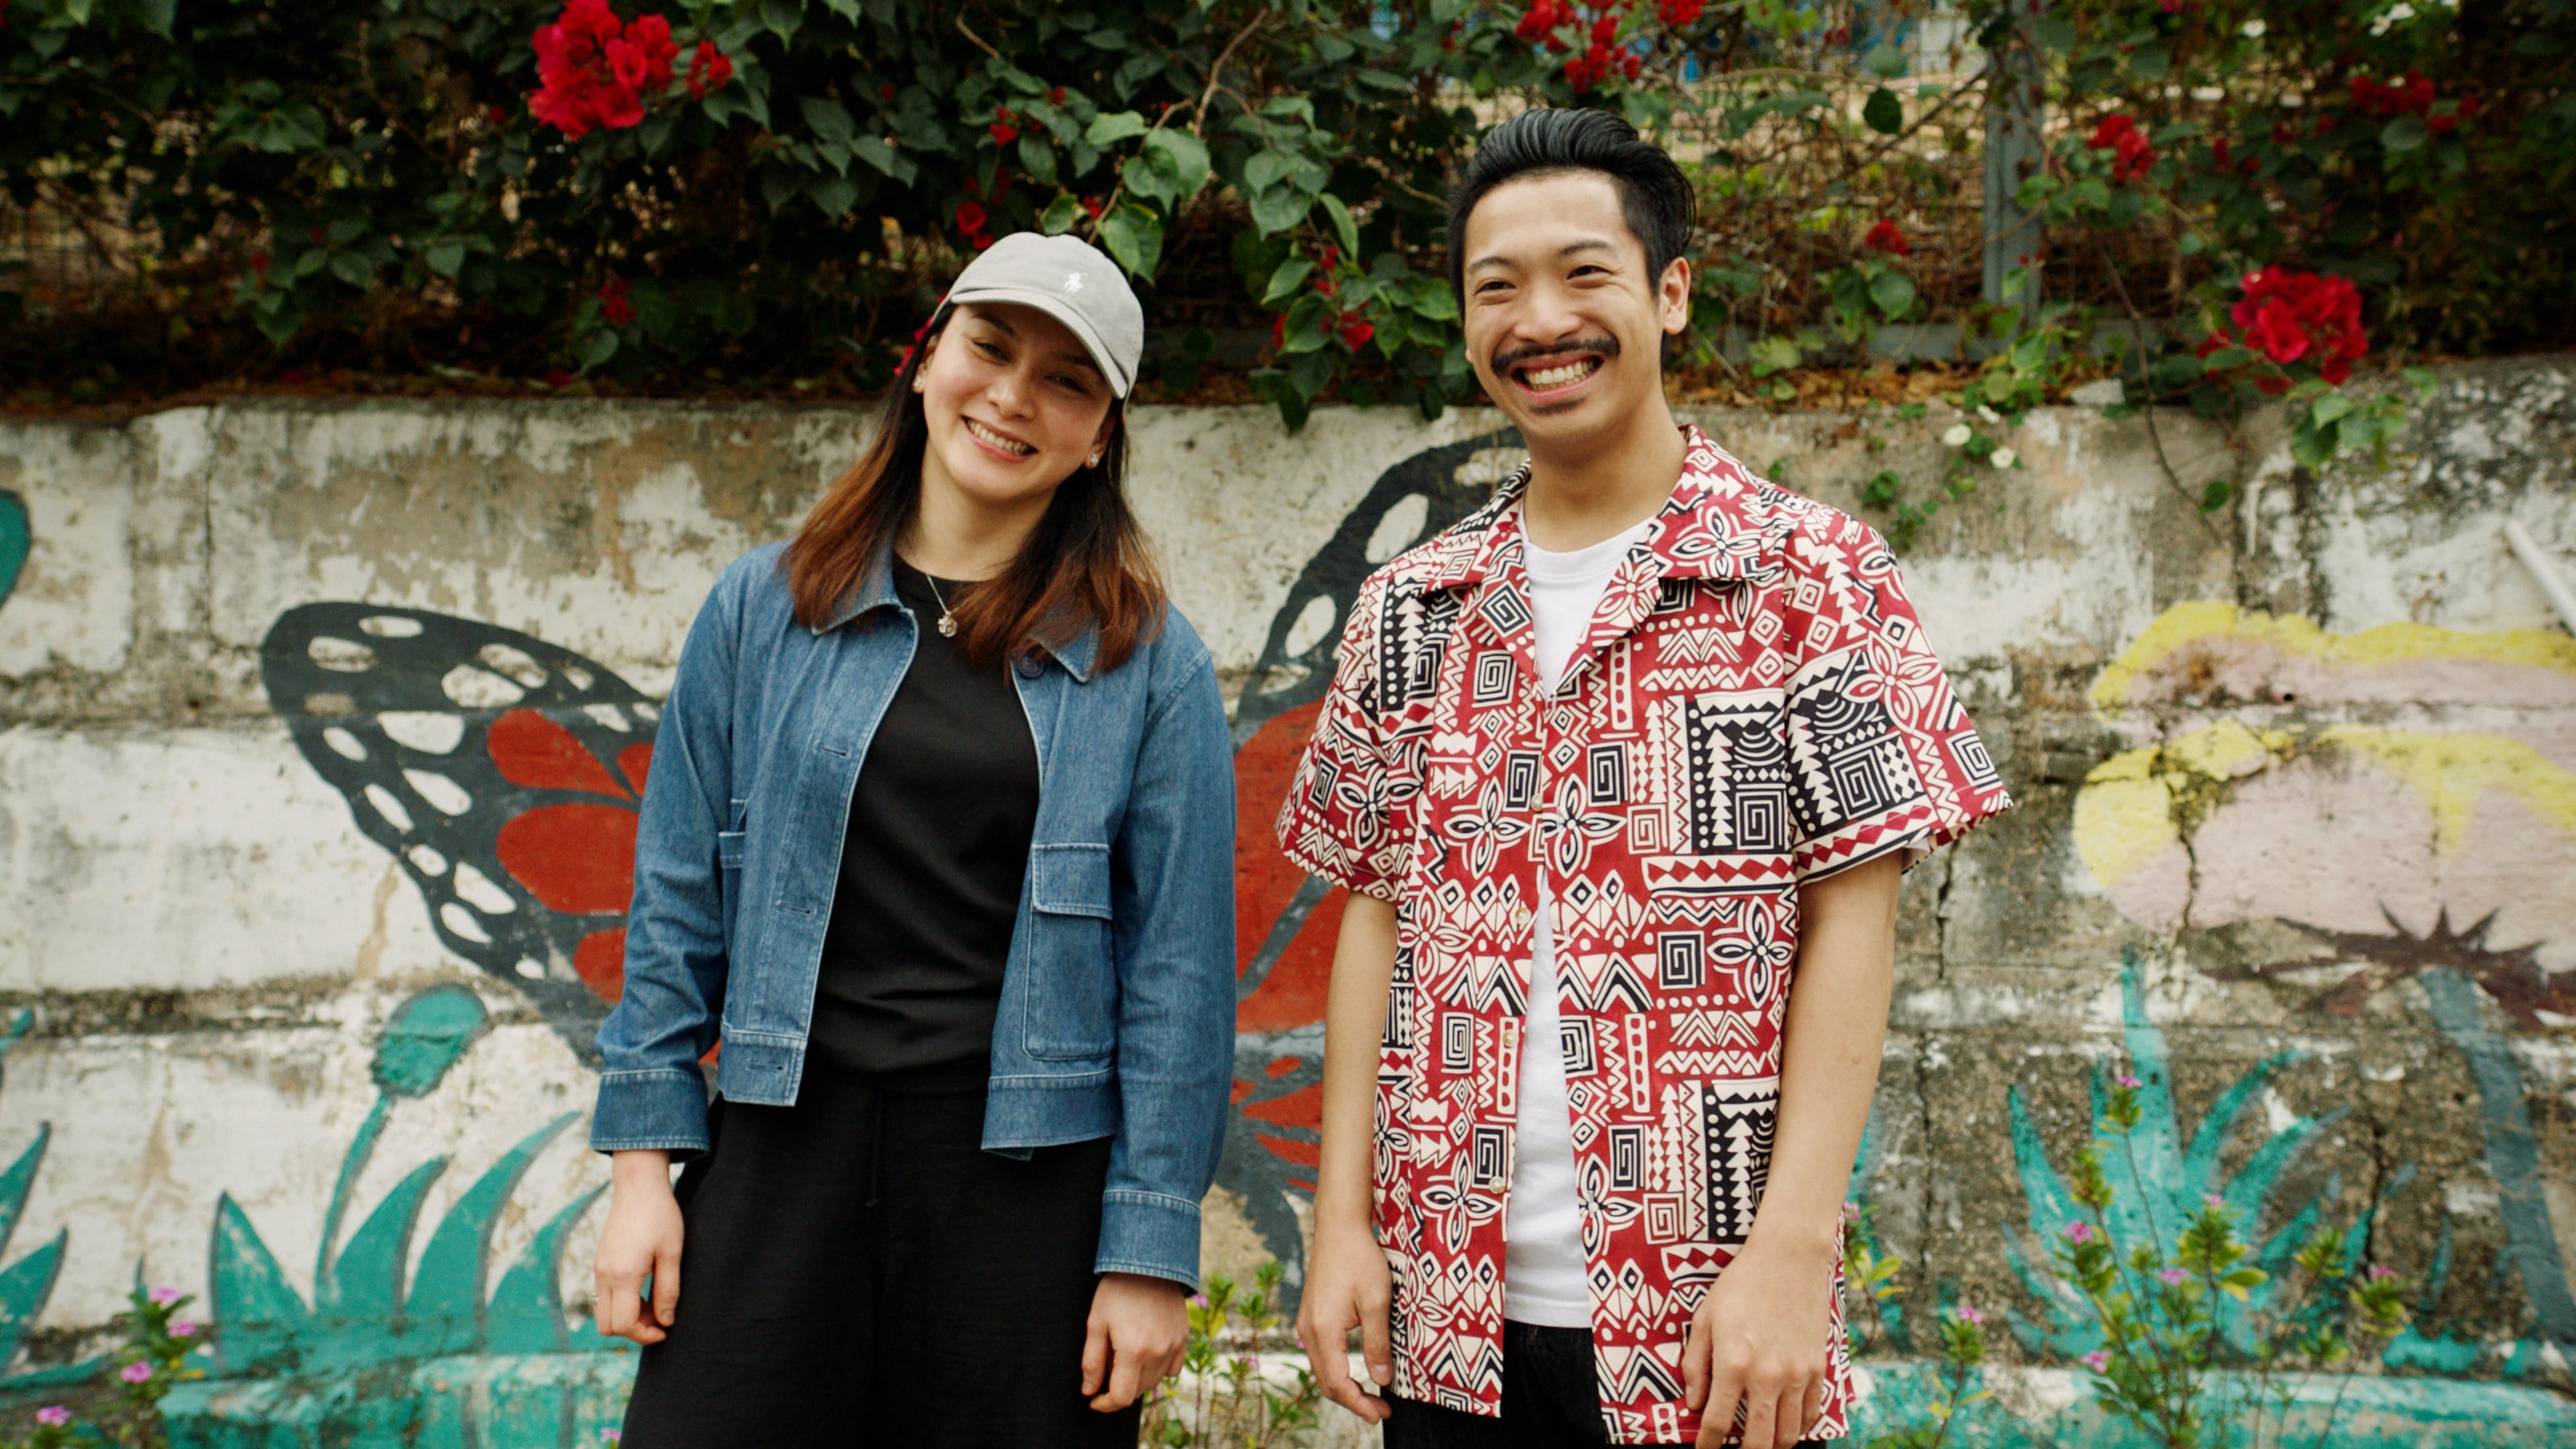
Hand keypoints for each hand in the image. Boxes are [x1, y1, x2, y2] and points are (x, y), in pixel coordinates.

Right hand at [592, 1150, 683, 1344]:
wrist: (638, 1186)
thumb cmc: (660, 1215)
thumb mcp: (672, 1252)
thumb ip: (668, 1290)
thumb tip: (666, 1321)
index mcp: (622, 1274)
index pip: (624, 1324)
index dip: (645, 1335)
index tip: (665, 1329)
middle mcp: (603, 1275)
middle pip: (608, 1326)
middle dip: (633, 1330)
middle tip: (659, 1319)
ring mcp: (598, 1269)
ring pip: (603, 1314)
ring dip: (627, 1317)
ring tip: (654, 1303)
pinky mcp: (599, 1263)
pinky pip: (604, 1297)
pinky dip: (621, 1303)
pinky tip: (644, 1290)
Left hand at [1081, 1272, 1187, 1412]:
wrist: (1149, 1261)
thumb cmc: (1117, 1290)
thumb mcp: (1096, 1323)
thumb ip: (1092, 1361)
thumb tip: (1089, 1391)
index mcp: (1133, 1351)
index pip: (1121, 1397)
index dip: (1105, 1404)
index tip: (1094, 1400)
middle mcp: (1158, 1353)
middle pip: (1137, 1391)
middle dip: (1119, 1388)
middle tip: (1106, 1368)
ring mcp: (1174, 1346)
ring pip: (1155, 1381)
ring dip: (1137, 1379)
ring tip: (1124, 1356)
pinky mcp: (1183, 1337)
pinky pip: (1172, 1368)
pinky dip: (1158, 1369)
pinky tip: (1146, 1353)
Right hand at [1295, 1215, 1392, 1422]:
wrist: (1339, 1227)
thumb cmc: (1360, 1258)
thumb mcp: (1377, 1301)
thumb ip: (1378, 1343)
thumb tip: (1381, 1380)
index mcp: (1324, 1330)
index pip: (1338, 1383)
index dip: (1359, 1404)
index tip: (1382, 1414)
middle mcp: (1309, 1331)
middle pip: (1326, 1383)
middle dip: (1353, 1401)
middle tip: (1381, 1410)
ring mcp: (1307, 1324)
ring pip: (1322, 1371)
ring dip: (1345, 1388)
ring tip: (1372, 1396)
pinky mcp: (1311, 1316)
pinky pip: (1321, 1355)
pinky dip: (1337, 1371)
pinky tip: (1356, 1371)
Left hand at [1681, 1237, 1833, 1448]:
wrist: (1788, 1258)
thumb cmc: (1740, 1285)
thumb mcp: (1705, 1319)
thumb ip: (1695, 1364)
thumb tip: (1694, 1402)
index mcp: (1732, 1364)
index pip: (1718, 1422)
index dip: (1708, 1444)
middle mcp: (1766, 1376)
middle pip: (1758, 1441)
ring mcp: (1796, 1374)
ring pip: (1787, 1434)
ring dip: (1772, 1444)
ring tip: (1759, 1441)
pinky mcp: (1817, 1368)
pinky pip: (1810, 1414)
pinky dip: (1797, 1427)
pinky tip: (1784, 1425)